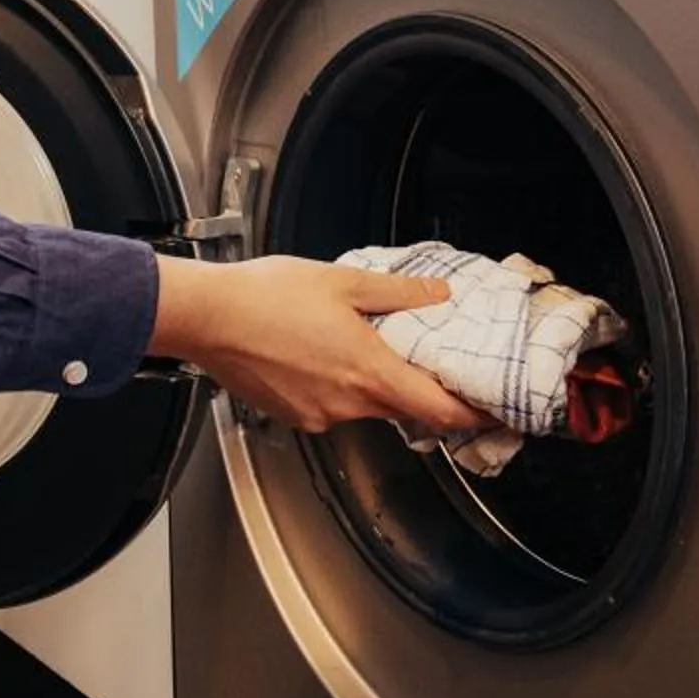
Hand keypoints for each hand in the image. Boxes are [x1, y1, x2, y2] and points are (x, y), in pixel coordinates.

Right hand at [146, 255, 491, 437]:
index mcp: (367, 371)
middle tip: (420, 356)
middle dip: (415, 386)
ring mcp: (318, 415)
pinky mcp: (293, 416)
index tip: (492, 410)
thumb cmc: (264, 296)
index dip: (472, 415)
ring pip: (364, 405)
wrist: (206, 317)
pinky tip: (316, 352)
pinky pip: (330, 406)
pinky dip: (336, 385)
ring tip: (353, 340)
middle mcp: (346, 404)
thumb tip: (438, 295)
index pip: (439, 410)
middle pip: (402, 407)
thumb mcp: (344, 281)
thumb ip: (399, 294)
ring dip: (370, 380)